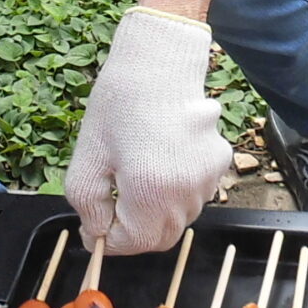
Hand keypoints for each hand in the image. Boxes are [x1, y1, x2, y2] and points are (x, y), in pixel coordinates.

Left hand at [65, 8, 233, 254]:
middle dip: (134, 231)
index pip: (133, 243)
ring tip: (137, 176)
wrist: (159, 63)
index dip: (109, 241)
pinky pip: (195, 195)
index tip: (93, 227)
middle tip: (112, 208)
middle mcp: (186, 191)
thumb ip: (88, 205)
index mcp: (150, 191)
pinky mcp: (220, 164)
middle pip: (160, 238)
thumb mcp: (86, 157)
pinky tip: (161, 161)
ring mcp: (208, 178)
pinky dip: (176, 192)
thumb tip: (96, 233)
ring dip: (155, 213)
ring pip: (180, 218)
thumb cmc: (119, 105)